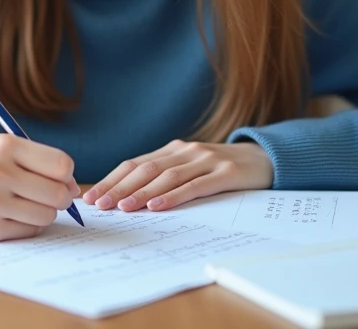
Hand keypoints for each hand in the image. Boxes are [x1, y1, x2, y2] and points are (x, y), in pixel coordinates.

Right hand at [0, 134, 79, 240]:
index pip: (62, 165)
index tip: (59, 177)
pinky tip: (15, 213)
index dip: (66, 174)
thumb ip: (43, 162)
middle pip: (57, 194)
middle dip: (62, 197)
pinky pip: (30, 231)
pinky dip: (30, 224)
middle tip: (52, 195)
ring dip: (46, 211)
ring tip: (30, 203)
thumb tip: (75, 190)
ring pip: (47, 216)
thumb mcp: (7, 148)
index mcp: (5, 146)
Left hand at [82, 140, 272, 211]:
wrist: (266, 159)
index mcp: (172, 149)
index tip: (91, 196)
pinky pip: (194, 186)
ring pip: (166, 177)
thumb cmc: (222, 170)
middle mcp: (186, 151)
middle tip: (99, 204)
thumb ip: (165, 177)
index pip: (134, 164)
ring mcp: (206, 160)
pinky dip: (173, 197)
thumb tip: (126, 198)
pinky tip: (157, 206)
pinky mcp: (225, 174)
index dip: (111, 180)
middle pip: (145, 170)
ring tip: (122, 207)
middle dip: (118, 188)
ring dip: (141, 193)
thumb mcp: (191, 168)